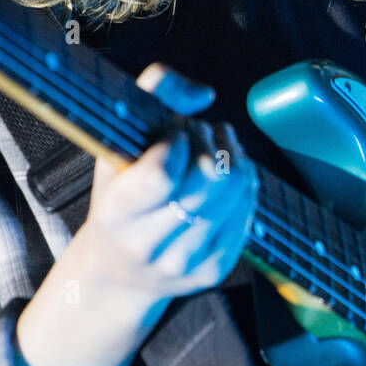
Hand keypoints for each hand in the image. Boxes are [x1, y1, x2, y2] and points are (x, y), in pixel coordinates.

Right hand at [72, 63, 258, 303]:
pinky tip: (223, 174)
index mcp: (116, 214)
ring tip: (212, 147)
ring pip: (238, 188)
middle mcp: (149, 246)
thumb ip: (152, 95)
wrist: (119, 272)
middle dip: (209, 139)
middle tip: (195, 134)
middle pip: (212, 175)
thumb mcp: (115, 144)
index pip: (164, 173)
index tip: (170, 133)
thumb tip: (205, 94)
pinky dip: (242, 179)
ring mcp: (186, 261)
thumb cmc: (118, 196)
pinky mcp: (216, 268)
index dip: (178, 139)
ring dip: (231, 153)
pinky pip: (249, 206)